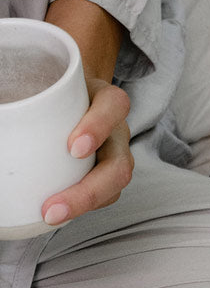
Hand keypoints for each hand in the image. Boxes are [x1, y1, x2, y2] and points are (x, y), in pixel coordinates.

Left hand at [40, 0, 133, 227]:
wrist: (72, 89)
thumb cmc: (54, 81)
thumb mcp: (41, 71)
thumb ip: (9, 74)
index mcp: (105, 99)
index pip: (113, 108)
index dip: (97, 127)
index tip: (72, 147)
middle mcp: (116, 131)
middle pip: (119, 165)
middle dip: (90, 190)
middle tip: (52, 207)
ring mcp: (112, 156)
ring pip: (114, 187)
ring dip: (85, 205)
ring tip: (50, 216)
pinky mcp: (101, 175)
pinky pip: (100, 197)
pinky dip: (78, 208)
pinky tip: (50, 215)